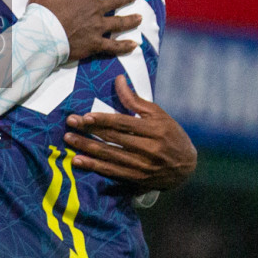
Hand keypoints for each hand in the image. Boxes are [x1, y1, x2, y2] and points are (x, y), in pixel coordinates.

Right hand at [28, 0, 141, 61]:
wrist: (43, 35)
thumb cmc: (44, 5)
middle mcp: (95, 8)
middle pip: (115, 0)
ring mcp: (96, 27)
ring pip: (118, 23)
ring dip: (130, 19)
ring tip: (139, 18)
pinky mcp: (93, 44)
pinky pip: (112, 46)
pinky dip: (124, 46)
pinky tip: (134, 45)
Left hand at [62, 75, 196, 194]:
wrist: (187, 166)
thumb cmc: (171, 134)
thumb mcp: (158, 114)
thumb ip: (135, 100)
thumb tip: (118, 79)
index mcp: (155, 129)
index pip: (124, 123)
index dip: (103, 120)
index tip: (85, 116)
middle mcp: (149, 148)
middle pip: (114, 139)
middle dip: (89, 131)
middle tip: (70, 124)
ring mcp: (143, 166)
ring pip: (110, 155)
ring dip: (87, 148)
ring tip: (69, 140)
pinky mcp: (137, 179)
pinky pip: (112, 172)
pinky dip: (94, 166)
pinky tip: (79, 161)